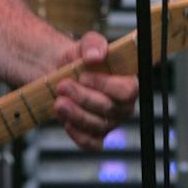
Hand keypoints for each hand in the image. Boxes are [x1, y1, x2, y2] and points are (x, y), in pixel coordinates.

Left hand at [52, 32, 137, 150]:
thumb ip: (94, 44)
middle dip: (83, 97)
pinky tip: (65, 121)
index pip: (126, 90)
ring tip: (59, 102)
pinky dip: (78, 135)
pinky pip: (92, 144)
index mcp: (128, 83)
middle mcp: (123, 106)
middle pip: (108, 108)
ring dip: (76, 114)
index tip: (83, 76)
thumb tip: (96, 56)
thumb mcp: (87, 44)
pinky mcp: (96, 135)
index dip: (105, 85)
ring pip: (98, 125)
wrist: (64, 73)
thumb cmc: (81, 59)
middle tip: (63, 86)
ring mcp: (110, 122)